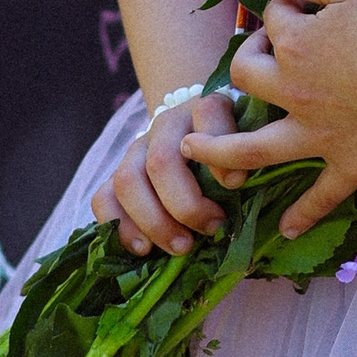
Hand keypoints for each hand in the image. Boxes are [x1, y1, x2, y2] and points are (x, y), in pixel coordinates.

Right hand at [92, 94, 236, 258]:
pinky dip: (120, 225)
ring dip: (154, 221)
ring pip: (127, 180)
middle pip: (162, 161)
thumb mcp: (251, 137)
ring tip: (181, 247)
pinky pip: (103, 197)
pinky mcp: (121, 171)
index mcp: (207, 107)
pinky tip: (143, 249)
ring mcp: (139, 147)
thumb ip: (253, 155)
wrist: (198, 124)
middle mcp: (168, 124)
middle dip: (186, 205)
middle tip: (212, 229)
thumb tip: (252, 196)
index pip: (208, 115)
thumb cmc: (234, 140)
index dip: (219, 152)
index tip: (236, 184)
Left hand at [181, 0, 356, 237]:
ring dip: (219, 150)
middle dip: (246, 61)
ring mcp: (318, 136)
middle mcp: (294, 94)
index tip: (301, 3)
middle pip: (247, 78)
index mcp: (293, 46)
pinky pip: (320, 196)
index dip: (282, 7)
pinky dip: (302, 214)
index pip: (271, 20)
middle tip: (261, 53)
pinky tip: (286, 230)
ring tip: (194, 150)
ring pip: (253, 149)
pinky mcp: (350, 164)